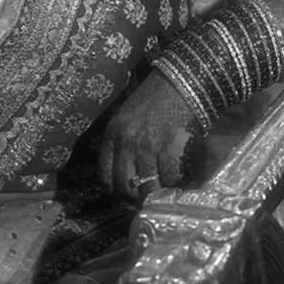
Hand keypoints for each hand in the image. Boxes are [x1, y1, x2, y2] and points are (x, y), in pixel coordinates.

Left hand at [98, 69, 202, 199]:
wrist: (178, 81)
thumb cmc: (153, 99)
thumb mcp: (127, 117)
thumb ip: (122, 142)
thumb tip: (127, 172)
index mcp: (113, 134)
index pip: (104, 174)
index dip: (113, 191)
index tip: (122, 197)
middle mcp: (126, 142)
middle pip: (124, 185)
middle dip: (133, 199)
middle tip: (143, 202)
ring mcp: (147, 146)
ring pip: (146, 186)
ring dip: (154, 195)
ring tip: (160, 195)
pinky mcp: (168, 147)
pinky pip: (168, 178)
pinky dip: (173, 184)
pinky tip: (176, 183)